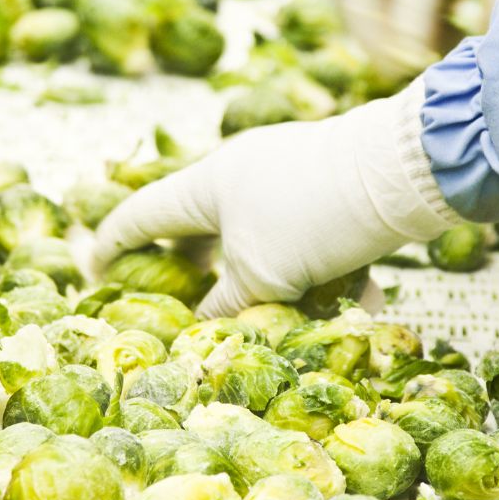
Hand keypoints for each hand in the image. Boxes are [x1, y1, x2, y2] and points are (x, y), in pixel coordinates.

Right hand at [92, 81, 461, 317]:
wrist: (403, 171)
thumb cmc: (312, 216)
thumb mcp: (260, 276)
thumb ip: (226, 307)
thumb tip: (211, 328)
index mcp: (207, 184)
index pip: (144, 215)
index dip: (114, 244)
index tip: (95, 267)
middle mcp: (244, 175)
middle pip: (210, 234)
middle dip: (211, 278)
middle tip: (196, 311)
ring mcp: (292, 178)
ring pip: (275, 247)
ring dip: (290, 289)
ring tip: (309, 320)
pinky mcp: (337, 190)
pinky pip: (322, 242)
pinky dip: (336, 274)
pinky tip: (367, 302)